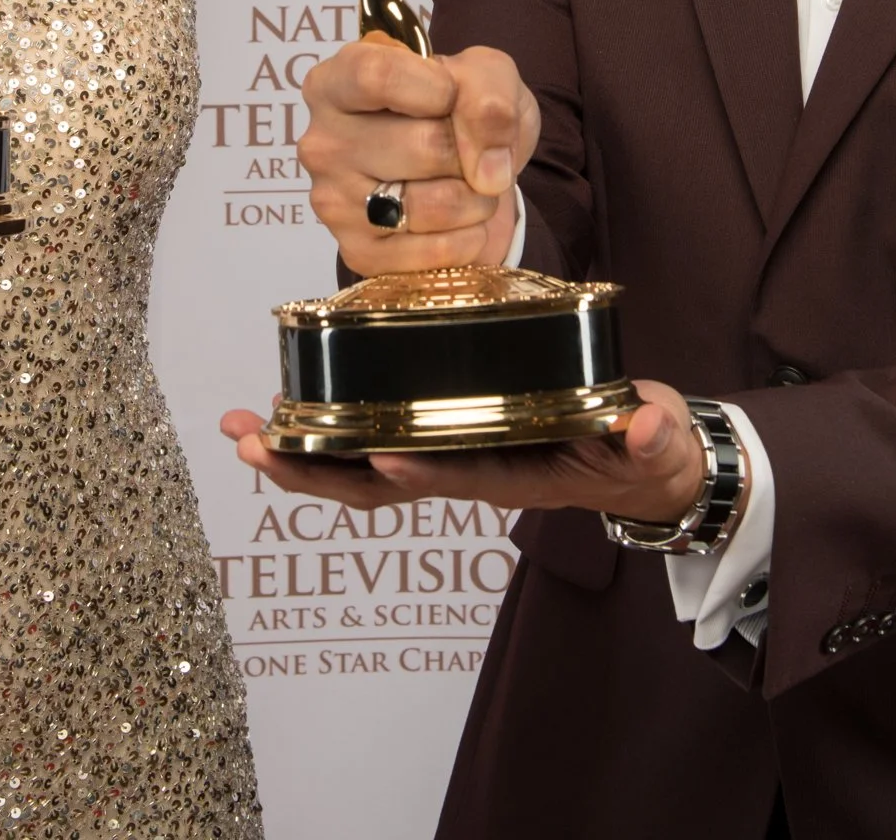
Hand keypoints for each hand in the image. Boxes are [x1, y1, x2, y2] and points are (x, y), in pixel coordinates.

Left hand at [219, 379, 709, 524]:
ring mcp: (450, 459)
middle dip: (314, 469)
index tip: (377, 457)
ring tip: (242, 431)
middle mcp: (469, 471)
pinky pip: (374, 443)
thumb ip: (648, 435)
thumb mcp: (653, 440)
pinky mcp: (444, 439)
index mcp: (516, 473)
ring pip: (362, 470)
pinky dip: (326, 432)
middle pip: (380, 484)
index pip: (459, 476)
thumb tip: (647, 426)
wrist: (639, 465)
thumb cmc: (642, 450)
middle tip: (252, 445)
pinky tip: (288, 412)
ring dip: (300, 453)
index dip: (419, 470)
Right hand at [299, 37, 535, 273]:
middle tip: (469, 150)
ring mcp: (334, 203)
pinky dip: (471, 236)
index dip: (438, 90)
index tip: (454, 97)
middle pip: (426, 146)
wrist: (462, 170)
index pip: (379, 78)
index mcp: (334, 83)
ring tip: (469, 185)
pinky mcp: (358, 253)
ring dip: (478, 198)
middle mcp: (321, 144)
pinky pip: (438, 252)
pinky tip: (460, 221)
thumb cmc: (458, 109)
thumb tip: (488, 169)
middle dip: (472, 152)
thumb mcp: (482, 73)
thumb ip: (489, 94)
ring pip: (436, 204)